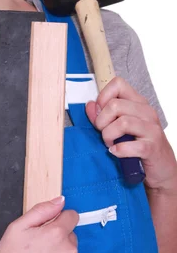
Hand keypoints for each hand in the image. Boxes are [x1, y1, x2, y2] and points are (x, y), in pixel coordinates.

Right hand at [0, 197, 78, 252]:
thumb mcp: (18, 226)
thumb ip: (42, 210)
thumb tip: (61, 201)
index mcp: (57, 233)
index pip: (72, 217)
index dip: (60, 219)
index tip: (50, 227)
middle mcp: (69, 252)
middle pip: (71, 238)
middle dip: (58, 240)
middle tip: (38, 250)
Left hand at [86, 76, 176, 192]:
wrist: (162, 168)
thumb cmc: (139, 144)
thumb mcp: (121, 127)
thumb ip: (103, 115)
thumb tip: (89, 105)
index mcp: (138, 103)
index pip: (118, 84)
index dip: (103, 97)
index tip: (101, 113)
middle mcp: (147, 112)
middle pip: (115, 105)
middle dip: (101, 121)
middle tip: (103, 132)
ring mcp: (151, 129)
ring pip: (122, 122)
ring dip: (108, 135)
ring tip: (109, 143)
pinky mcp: (152, 148)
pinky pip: (130, 145)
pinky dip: (118, 150)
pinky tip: (115, 152)